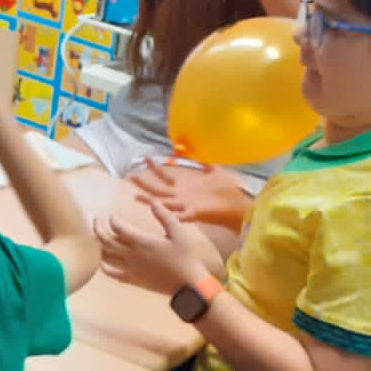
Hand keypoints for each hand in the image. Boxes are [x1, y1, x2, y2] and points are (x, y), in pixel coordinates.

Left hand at [94, 202, 214, 295]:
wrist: (187, 286)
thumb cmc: (186, 258)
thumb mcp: (179, 234)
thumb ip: (165, 217)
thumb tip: (153, 202)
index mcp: (142, 242)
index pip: (118, 227)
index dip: (112, 219)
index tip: (114, 215)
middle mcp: (131, 255)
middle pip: (105, 240)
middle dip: (98, 227)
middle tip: (97, 219)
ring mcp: (129, 268)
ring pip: (105, 255)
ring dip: (98, 244)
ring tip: (98, 236)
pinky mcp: (131, 279)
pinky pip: (110, 272)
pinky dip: (102, 264)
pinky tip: (102, 259)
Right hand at [129, 160, 252, 234]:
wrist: (239, 208)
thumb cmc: (229, 191)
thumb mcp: (217, 172)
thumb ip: (207, 164)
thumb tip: (199, 155)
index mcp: (186, 185)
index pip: (166, 174)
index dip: (155, 166)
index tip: (144, 158)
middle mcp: (182, 194)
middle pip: (159, 187)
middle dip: (145, 181)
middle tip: (130, 175)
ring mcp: (186, 204)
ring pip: (163, 200)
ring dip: (149, 197)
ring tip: (135, 194)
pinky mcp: (194, 213)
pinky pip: (177, 214)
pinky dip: (168, 213)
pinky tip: (157, 210)